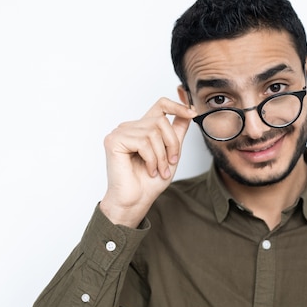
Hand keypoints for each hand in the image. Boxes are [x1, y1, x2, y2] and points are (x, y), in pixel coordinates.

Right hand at [100, 97, 195, 226]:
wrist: (135, 201)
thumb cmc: (149, 182)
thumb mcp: (171, 153)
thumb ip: (177, 132)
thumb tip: (189, 112)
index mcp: (142, 128)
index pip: (160, 105)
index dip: (177, 106)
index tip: (192, 113)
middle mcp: (130, 127)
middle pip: (160, 121)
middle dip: (171, 144)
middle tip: (171, 163)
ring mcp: (120, 133)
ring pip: (153, 133)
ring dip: (161, 156)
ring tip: (159, 170)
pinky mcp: (114, 141)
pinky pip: (142, 142)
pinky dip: (151, 159)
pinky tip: (149, 170)